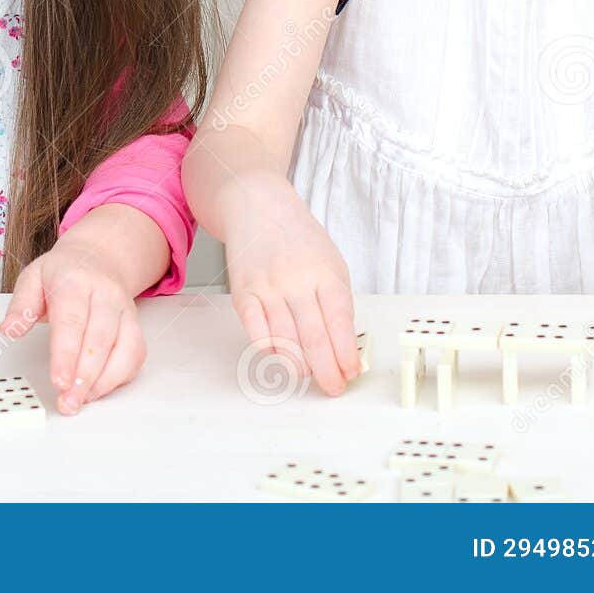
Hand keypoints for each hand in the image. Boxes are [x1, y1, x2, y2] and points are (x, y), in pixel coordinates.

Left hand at [0, 236, 145, 415]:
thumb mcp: (33, 277)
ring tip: (81, 400)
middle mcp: (105, 295)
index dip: (66, 354)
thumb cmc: (64, 272)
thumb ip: (21, 305)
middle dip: (84, 377)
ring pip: (124, 349)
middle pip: (100, 340)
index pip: (72, 321)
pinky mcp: (135, 324)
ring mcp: (124, 310)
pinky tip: (98, 389)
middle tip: (68, 402)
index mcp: (75, 282)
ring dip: (103, 382)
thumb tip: (10, 329)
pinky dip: (119, 377)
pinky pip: (135, 354)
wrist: (98, 255)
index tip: (60, 381)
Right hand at [221, 170, 358, 395]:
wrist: (257, 206)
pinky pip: (257, 333)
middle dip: (327, 371)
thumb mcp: (331, 262)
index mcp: (324, 271)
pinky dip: (271, 351)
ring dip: (301, 366)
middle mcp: (295, 280)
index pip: (340, 322)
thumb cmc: (297, 237)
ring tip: (311, 373)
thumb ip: (337, 301)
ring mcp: (266, 287)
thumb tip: (345, 346)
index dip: (346, 354)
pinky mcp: (243, 293)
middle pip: (314, 338)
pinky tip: (282, 356)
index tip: (351, 373)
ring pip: (285, 342)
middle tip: (333, 386)